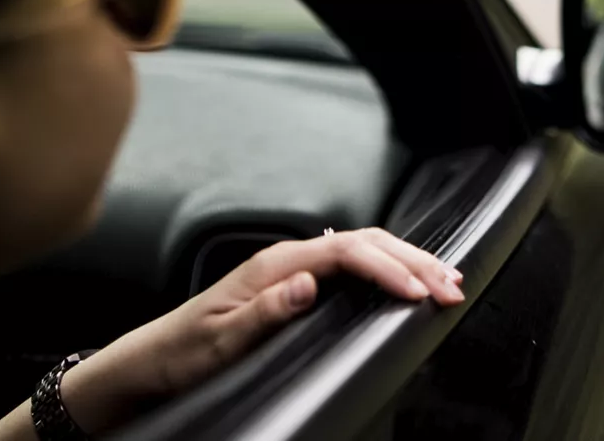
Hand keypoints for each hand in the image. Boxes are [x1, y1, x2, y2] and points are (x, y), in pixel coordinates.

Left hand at [59, 228, 464, 433]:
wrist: (152, 360)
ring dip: (406, 261)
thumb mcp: (221, 340)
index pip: (347, 251)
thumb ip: (265, 310)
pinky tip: (404, 278)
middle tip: (452, 284)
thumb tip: (308, 283)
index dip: (388, 268)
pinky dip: (387, 269)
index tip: (418, 292)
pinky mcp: (295, 283)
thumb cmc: (183, 353)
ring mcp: (293, 269)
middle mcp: (287, 259)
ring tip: (444, 277)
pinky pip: (352, 264)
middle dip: (414, 260)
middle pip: (365, 243)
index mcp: (274, 265)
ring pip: (363, 250)